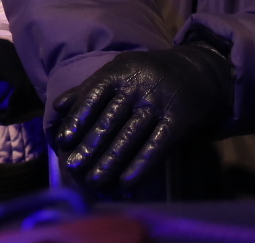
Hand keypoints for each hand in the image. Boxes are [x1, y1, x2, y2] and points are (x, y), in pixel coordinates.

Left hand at [50, 44, 232, 187]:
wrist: (198, 72)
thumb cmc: (146, 75)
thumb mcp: (117, 71)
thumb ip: (88, 89)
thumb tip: (56, 107)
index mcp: (117, 74)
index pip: (92, 96)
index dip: (77, 119)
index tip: (62, 141)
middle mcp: (136, 88)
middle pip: (109, 120)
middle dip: (90, 145)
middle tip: (73, 168)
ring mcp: (158, 104)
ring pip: (131, 136)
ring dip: (112, 160)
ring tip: (95, 181)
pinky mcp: (178, 121)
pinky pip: (158, 146)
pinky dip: (142, 165)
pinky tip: (127, 182)